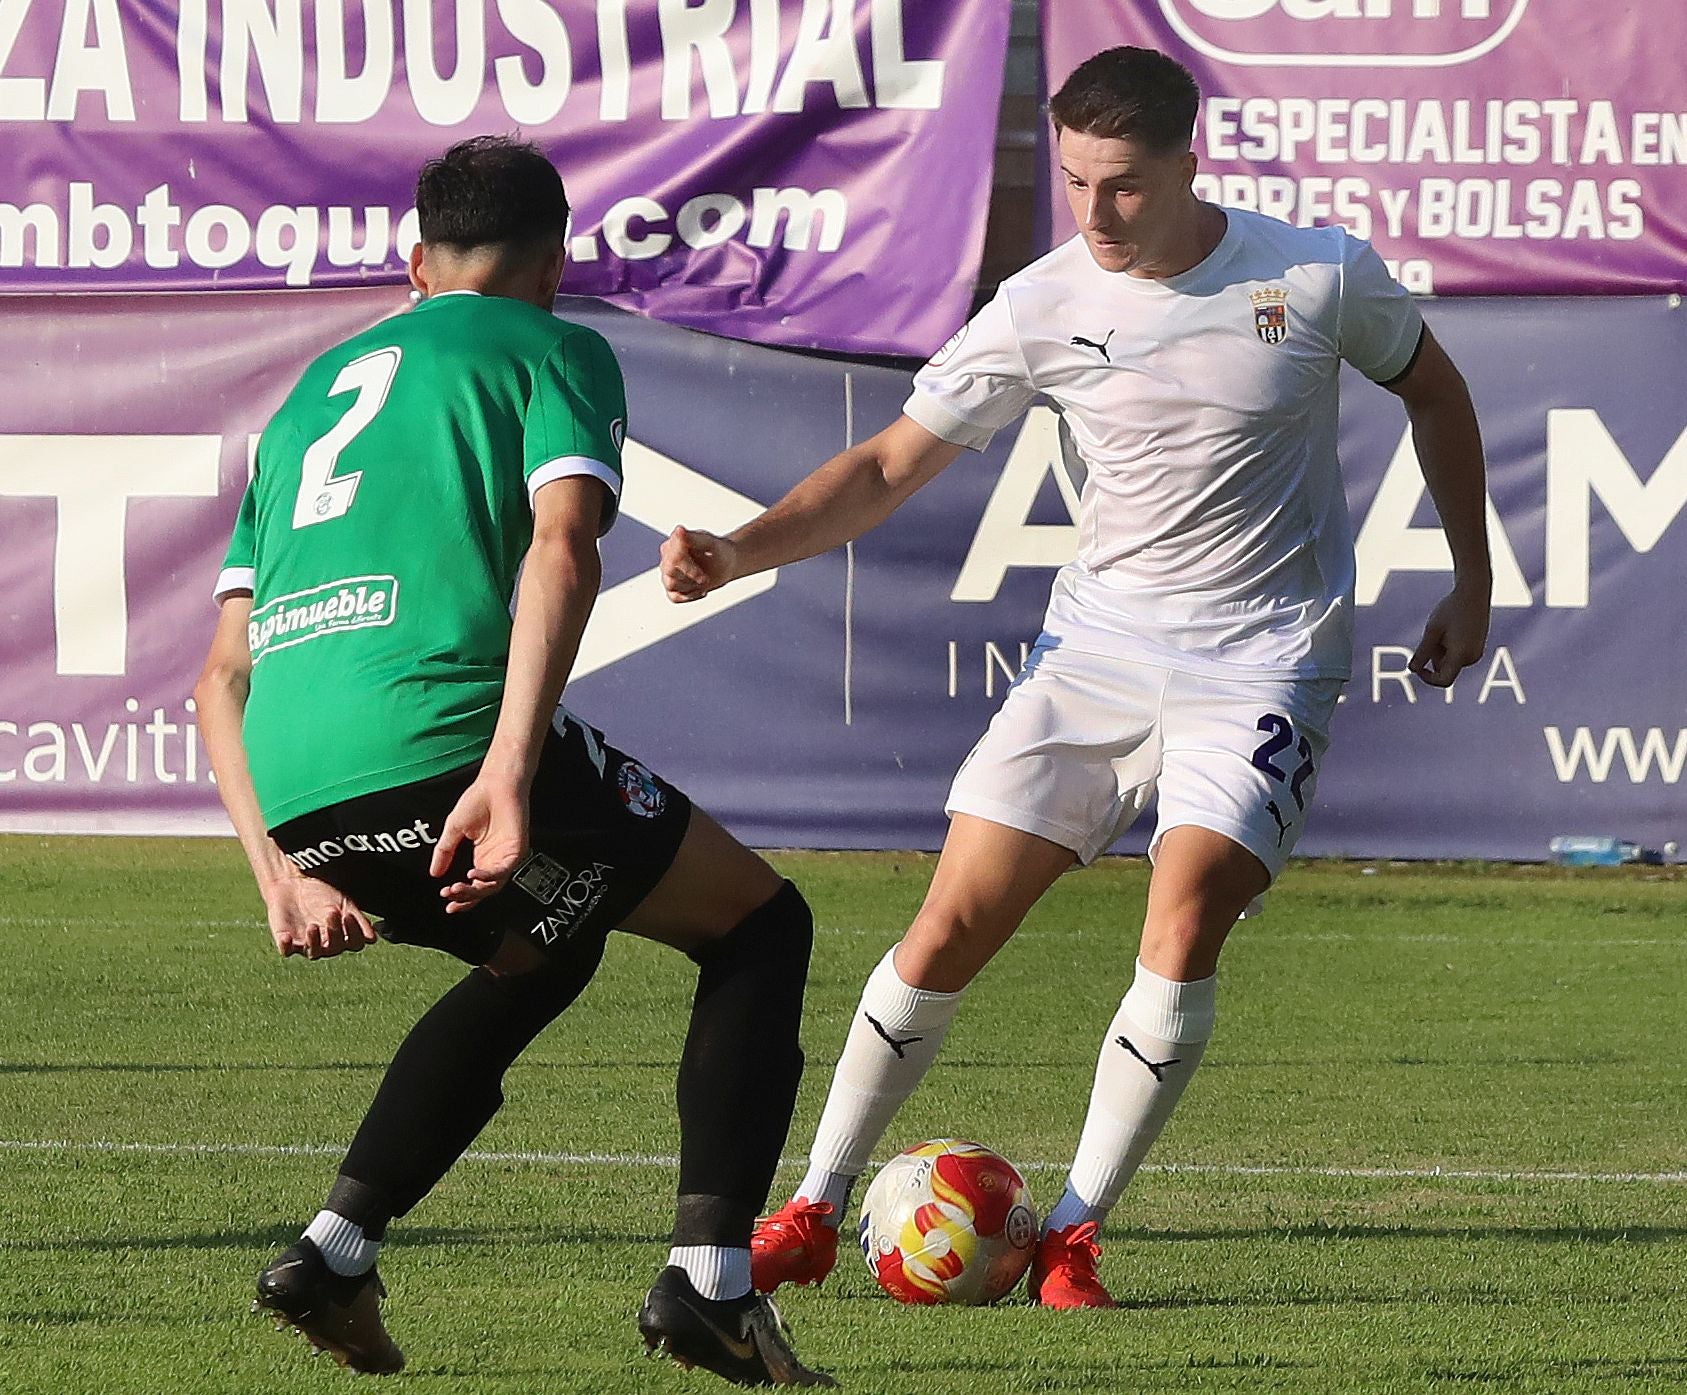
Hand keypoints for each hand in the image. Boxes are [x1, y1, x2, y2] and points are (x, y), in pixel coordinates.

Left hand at [264, 872, 378, 959]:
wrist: (295, 882)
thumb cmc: (322, 892)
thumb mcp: (344, 903)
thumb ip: (358, 920)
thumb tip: (372, 938)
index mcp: (343, 936)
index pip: (354, 944)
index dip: (354, 933)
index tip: (348, 915)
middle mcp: (325, 944)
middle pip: (335, 948)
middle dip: (334, 931)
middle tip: (331, 912)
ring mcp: (305, 944)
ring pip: (313, 953)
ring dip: (314, 941)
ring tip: (312, 925)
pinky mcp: (286, 941)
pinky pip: (286, 951)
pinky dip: (286, 946)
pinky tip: (287, 937)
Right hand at [429, 775, 528, 913]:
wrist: (495, 784)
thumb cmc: (478, 801)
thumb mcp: (453, 829)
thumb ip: (444, 852)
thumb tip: (434, 873)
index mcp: (483, 857)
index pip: (473, 885)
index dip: (461, 896)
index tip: (446, 900)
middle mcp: (495, 860)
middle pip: (483, 890)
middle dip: (465, 897)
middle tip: (449, 897)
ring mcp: (507, 857)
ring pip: (493, 885)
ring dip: (474, 890)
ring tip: (456, 888)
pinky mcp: (517, 851)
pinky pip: (503, 870)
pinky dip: (488, 875)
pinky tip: (473, 873)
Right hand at [660, 526, 737, 603]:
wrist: (727, 564)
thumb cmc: (719, 551)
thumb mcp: (711, 543)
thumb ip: (695, 538)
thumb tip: (679, 530)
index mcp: (675, 542)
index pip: (673, 557)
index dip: (688, 569)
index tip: (702, 576)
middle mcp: (668, 556)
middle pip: (669, 571)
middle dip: (690, 578)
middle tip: (705, 579)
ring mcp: (669, 572)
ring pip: (670, 584)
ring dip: (691, 586)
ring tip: (704, 581)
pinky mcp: (673, 587)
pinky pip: (674, 597)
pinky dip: (689, 597)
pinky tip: (701, 591)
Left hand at [1409, 582, 1489, 687]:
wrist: (1473, 593)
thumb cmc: (1451, 610)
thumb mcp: (1432, 630)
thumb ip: (1422, 652)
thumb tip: (1412, 670)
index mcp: (1461, 654)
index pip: (1444, 680)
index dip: (1428, 678)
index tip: (1417, 667)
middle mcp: (1472, 657)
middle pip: (1443, 668)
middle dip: (1434, 655)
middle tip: (1434, 633)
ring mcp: (1476, 653)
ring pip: (1449, 661)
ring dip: (1441, 650)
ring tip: (1445, 629)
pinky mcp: (1477, 648)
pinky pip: (1457, 655)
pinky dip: (1449, 647)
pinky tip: (1452, 629)